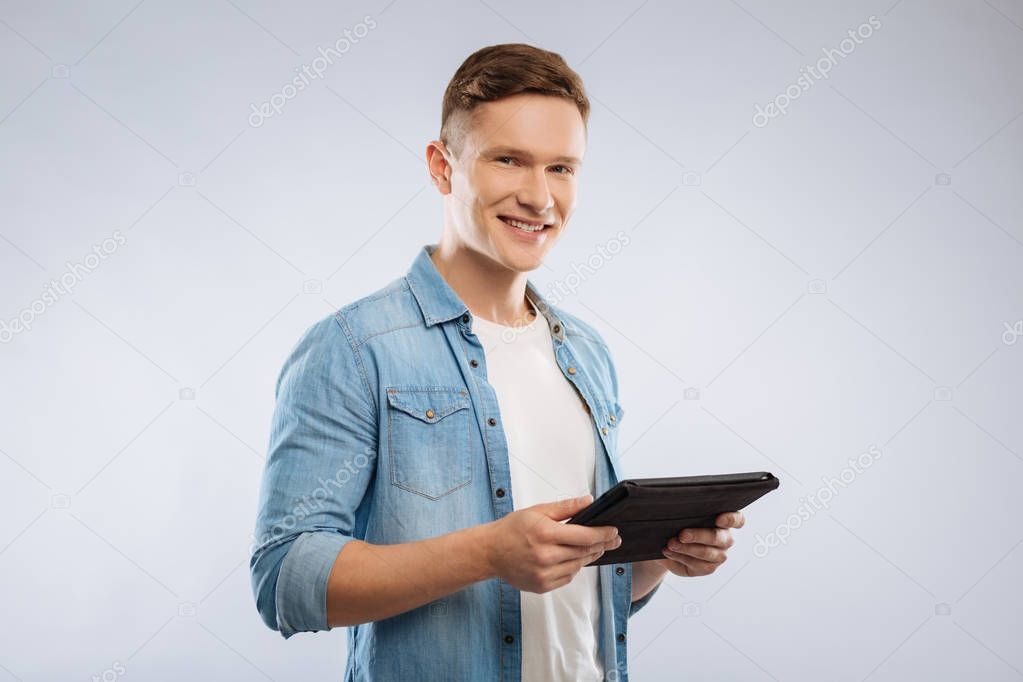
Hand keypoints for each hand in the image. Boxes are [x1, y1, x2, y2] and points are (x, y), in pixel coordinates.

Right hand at [484, 495, 621, 593]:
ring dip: (588, 556)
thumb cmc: (512, 529)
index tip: (613, 531)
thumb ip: (566, 507)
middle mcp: (546, 556)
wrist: (490, 552)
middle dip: (601, 545)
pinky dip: (573, 567)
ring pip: (578, 566)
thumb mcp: (538, 511)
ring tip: (594, 548)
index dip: (603, 533)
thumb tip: (588, 501)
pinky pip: (568, 577)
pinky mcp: (542, 586)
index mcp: (546, 534)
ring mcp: (544, 574)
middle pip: (584, 552)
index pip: (585, 536)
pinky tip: (572, 559)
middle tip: (612, 540)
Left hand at [657, 511, 744, 576]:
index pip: (738, 520)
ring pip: (707, 553)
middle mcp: (725, 538)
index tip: (719, 520)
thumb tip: (675, 505)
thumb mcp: (683, 515)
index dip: (731, 520)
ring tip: (671, 544)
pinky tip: (669, 552)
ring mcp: (719, 554)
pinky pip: (698, 565)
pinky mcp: (709, 567)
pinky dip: (681, 557)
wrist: (668, 545)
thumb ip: (686, 511)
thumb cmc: (679, 525)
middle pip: (719, 537)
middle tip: (682, 534)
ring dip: (687, 548)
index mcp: (724, 521)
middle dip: (699, 535)